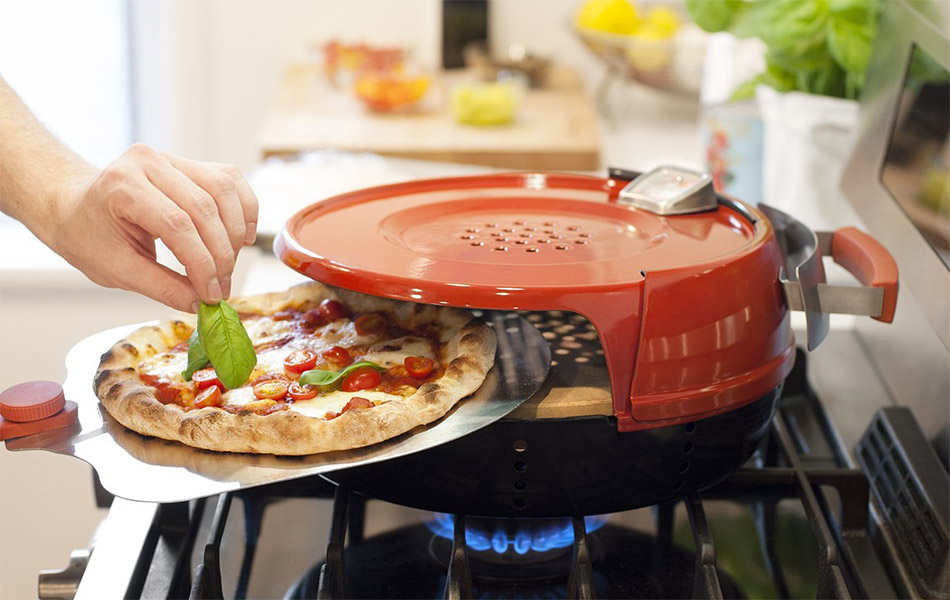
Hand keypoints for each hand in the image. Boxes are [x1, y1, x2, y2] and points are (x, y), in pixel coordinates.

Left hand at [49, 144, 257, 311]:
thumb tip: (201, 303)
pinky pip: (229, 180)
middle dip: (221, 254)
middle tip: (223, 287)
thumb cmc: (89, 236)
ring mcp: (171, 157)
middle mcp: (148, 162)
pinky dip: (243, 208)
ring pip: (223, 190)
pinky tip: (243, 236)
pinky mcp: (189, 162)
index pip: (176, 225)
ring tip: (229, 264)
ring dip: (235, 232)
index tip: (212, 294)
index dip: (202, 263)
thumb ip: (161, 286)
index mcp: (122, 186)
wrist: (74, 207)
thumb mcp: (116, 270)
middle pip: (204, 208)